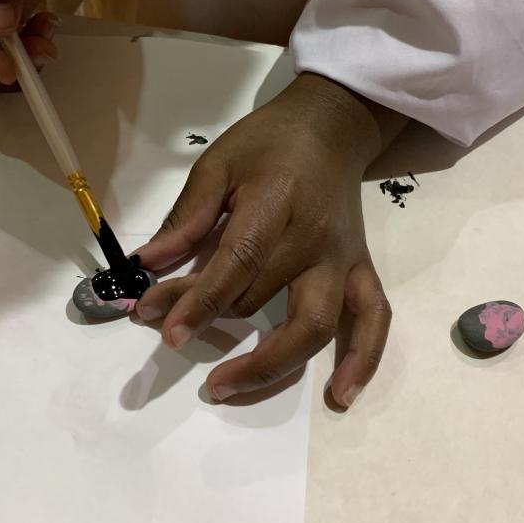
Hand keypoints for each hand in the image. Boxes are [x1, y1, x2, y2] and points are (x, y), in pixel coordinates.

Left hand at [134, 75, 404, 407]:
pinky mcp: (361, 272)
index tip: (164, 329)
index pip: (236, 263)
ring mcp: (342, 261)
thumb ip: (187, 216)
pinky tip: (339, 395)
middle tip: (172, 344)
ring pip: (315, 326)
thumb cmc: (267, 144)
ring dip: (272, 366)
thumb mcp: (217, 164)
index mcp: (275, 206)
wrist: (332, 126)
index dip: (199, 301)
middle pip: (263, 299)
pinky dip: (363, 361)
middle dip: (213, 325)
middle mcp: (314, 241)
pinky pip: (374, 321)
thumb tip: (149, 262)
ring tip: (226, 388)